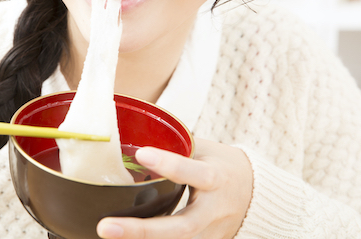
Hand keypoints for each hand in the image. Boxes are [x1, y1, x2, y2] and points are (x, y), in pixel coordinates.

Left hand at [97, 139, 252, 238]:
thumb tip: (136, 132)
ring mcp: (208, 234)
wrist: (256, 195)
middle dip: (140, 230)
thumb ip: (176, 146)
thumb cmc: (224, 166)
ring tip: (106, 232)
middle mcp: (212, 212)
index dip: (169, 165)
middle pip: (178, 227)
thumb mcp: (206, 150)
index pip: (194, 173)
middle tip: (105, 227)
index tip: (141, 154)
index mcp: (217, 179)